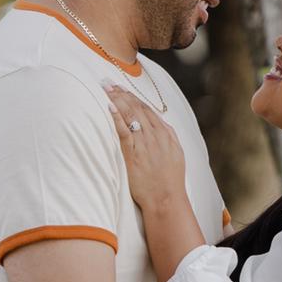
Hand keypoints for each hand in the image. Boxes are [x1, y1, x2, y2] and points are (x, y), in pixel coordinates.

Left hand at [104, 83, 187, 212]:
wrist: (166, 199)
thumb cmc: (169, 183)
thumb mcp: (175, 156)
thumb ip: (168, 140)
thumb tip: (161, 128)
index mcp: (167, 135)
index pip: (148, 110)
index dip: (134, 98)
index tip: (124, 88)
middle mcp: (156, 135)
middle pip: (137, 108)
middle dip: (122, 93)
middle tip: (109, 81)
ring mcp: (145, 144)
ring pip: (130, 115)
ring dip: (117, 99)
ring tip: (106, 87)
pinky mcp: (134, 154)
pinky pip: (124, 131)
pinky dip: (116, 117)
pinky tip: (109, 106)